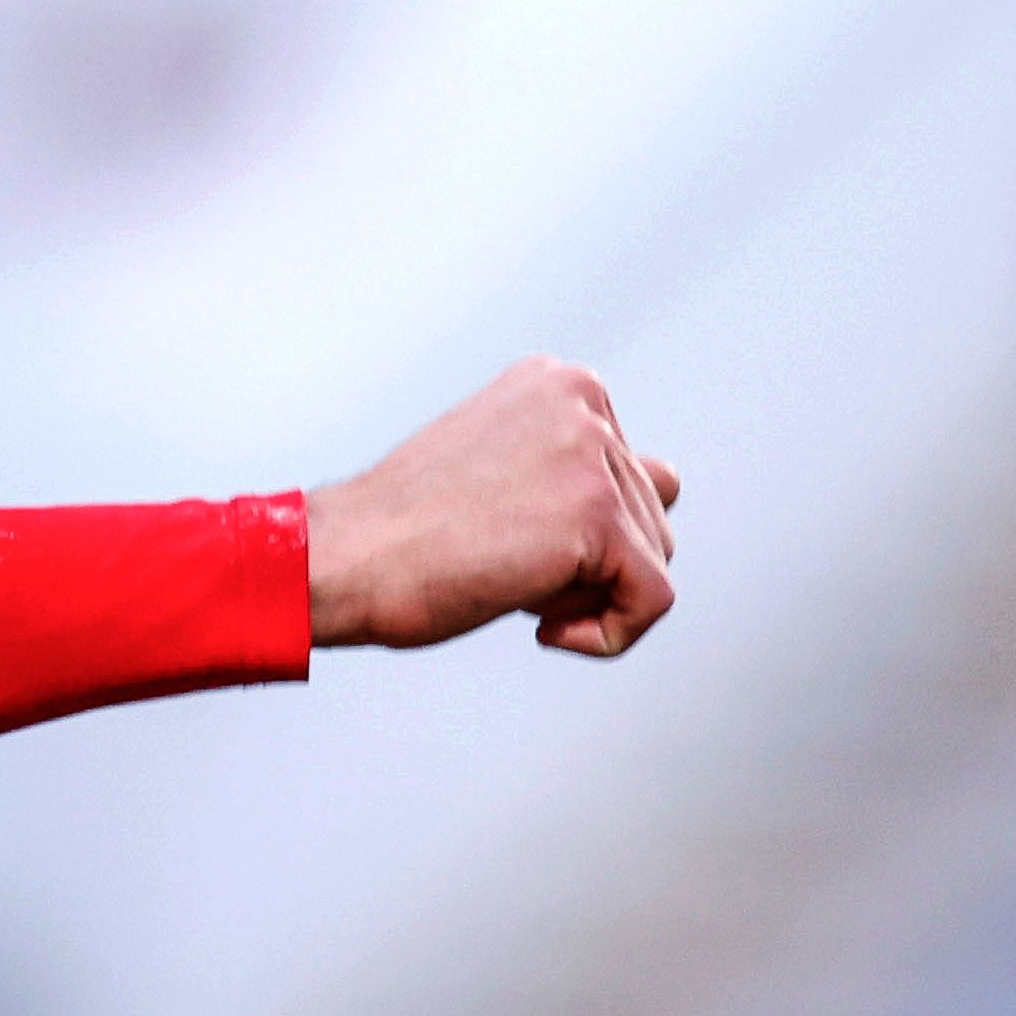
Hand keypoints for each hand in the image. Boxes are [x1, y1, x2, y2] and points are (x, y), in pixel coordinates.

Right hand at [303, 356, 681, 657]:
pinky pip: (653, 600)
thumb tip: (671, 479)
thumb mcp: (504, 464)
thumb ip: (586, 462)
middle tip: (498, 560)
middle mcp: (584, 403)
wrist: (344, 556)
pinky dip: (609, 634)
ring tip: (510, 580)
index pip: (630, 472)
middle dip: (588, 561)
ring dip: (589, 593)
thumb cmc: (404, 526)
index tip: (504, 534)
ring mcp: (593, 456)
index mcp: (560, 381)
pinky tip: (544, 629)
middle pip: (651, 516)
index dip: (576, 528)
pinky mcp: (599, 518)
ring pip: (654, 559)